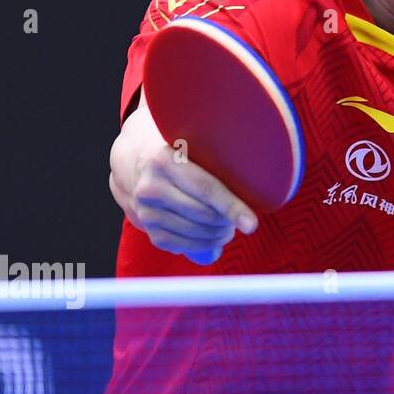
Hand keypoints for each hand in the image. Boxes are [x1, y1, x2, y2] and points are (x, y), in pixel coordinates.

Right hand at [109, 132, 256, 265]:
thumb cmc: (184, 155)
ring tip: (229, 225)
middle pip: (203, 214)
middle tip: (244, 218)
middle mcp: (150, 187)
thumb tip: (250, 192)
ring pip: (196, 232)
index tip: (252, 224)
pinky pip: (183, 246)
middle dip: (229, 221)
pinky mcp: (148, 230)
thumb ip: (221, 161)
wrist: (141, 164)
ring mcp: (146, 211)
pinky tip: (214, 235)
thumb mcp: (197, 148)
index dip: (232, 207)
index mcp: (165, 160)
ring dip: (220, 234)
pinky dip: (206, 244)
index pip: (206, 189)